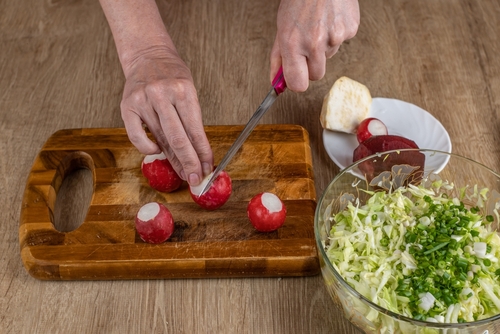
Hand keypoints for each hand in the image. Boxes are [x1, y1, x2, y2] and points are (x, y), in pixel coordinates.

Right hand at [121, 47, 212, 185]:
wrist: (148, 55)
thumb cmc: (172, 75)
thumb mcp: (189, 91)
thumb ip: (191, 121)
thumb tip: (198, 154)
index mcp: (183, 90)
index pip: (195, 130)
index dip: (202, 153)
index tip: (208, 168)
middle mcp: (162, 94)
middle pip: (178, 139)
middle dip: (190, 163)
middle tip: (197, 179)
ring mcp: (143, 100)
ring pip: (160, 138)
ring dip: (174, 160)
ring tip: (183, 173)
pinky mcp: (127, 106)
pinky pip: (136, 136)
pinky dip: (148, 148)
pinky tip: (157, 150)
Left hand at [270, 0, 359, 90]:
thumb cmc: (299, 0)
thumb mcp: (281, 28)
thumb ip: (278, 58)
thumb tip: (276, 83)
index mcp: (293, 43)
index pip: (298, 84)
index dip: (297, 83)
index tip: (297, 78)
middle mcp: (314, 42)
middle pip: (316, 76)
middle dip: (311, 65)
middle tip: (307, 46)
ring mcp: (334, 37)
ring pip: (328, 58)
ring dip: (323, 47)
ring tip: (318, 24)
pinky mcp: (350, 30)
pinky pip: (341, 42)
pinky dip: (336, 34)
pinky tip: (330, 19)